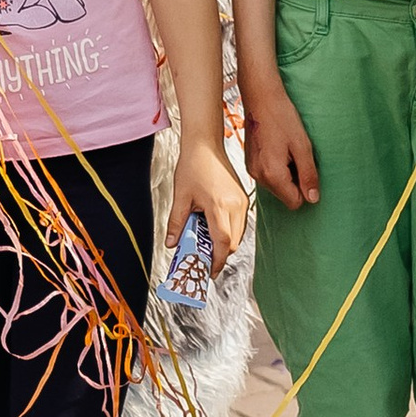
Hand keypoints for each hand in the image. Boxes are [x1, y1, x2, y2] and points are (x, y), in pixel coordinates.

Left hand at [172, 131, 248, 265]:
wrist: (206, 145)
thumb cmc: (193, 166)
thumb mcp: (181, 196)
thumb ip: (176, 223)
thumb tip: (172, 244)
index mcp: (219, 205)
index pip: (223, 242)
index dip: (217, 260)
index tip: (209, 270)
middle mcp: (235, 205)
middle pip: (233, 242)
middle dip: (220, 254)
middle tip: (203, 260)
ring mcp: (242, 201)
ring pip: (238, 234)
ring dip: (225, 243)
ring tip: (206, 245)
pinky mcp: (243, 198)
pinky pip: (239, 223)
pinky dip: (229, 231)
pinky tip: (214, 229)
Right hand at [241, 75, 320, 209]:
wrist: (260, 98)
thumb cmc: (282, 117)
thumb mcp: (302, 146)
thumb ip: (308, 174)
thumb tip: (313, 198)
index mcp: (273, 174)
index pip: (294, 202)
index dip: (305, 189)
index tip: (307, 169)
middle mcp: (259, 176)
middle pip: (284, 195)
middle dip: (295, 181)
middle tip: (297, 155)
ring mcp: (252, 170)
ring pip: (276, 186)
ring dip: (286, 173)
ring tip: (286, 149)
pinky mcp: (250, 163)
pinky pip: (268, 175)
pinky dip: (276, 167)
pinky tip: (278, 148)